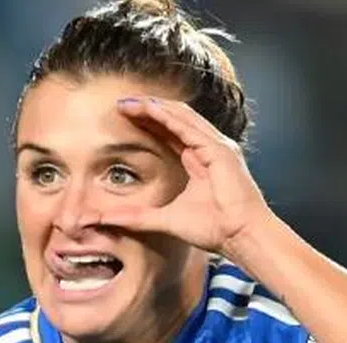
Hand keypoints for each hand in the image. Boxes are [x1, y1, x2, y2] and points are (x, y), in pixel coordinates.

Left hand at [100, 97, 273, 255]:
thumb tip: (105, 218)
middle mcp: (207, 148)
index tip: (123, 118)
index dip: (148, 123)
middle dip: (147, 110)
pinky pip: (190, 127)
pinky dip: (169, 117)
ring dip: (154, 108)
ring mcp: (215, 146)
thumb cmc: (215, 229)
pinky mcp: (219, 150)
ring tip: (130, 102)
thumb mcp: (166, 220)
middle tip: (121, 104)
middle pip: (174, 120)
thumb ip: (137, 217)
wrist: (241, 236)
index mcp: (198, 161)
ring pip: (181, 117)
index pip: (170, 133)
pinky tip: (150, 110)